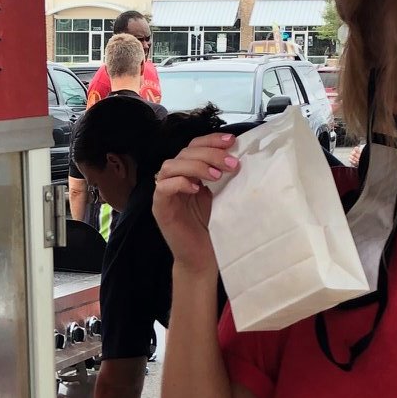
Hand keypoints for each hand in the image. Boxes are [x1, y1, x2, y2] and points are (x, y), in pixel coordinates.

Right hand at [152, 135, 238, 275]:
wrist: (201, 257)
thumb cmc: (210, 227)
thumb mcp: (219, 195)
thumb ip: (221, 175)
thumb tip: (237, 155)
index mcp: (188, 172)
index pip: (194, 146)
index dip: (211, 140)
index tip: (232, 141)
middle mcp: (174, 178)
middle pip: (185, 152)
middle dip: (210, 154)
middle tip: (232, 164)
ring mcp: (164, 193)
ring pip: (171, 166)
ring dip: (196, 166)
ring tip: (217, 177)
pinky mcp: (159, 208)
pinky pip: (163, 187)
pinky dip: (180, 183)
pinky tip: (197, 190)